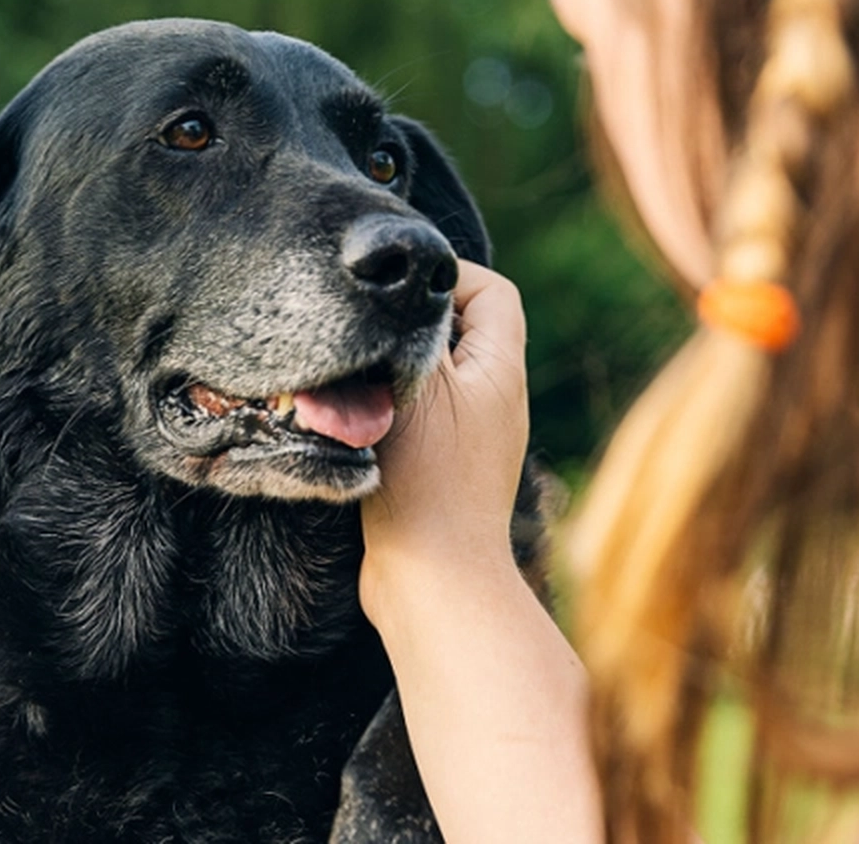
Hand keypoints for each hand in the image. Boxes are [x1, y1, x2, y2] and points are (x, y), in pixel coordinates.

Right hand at [357, 264, 599, 843]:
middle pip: (462, 331)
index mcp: (502, 370)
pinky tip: (357, 424)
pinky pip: (423, 418)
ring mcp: (474, 439)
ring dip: (395, 370)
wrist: (434, 582)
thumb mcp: (418, 385)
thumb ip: (414, 329)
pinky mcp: (446, 472)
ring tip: (357, 381)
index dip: (448, 276)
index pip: (491, 291)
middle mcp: (498, 400)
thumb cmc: (427, 481)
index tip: (397, 292)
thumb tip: (404, 289)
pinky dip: (390, 409)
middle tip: (368, 333)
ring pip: (435, 376)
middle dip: (413, 324)